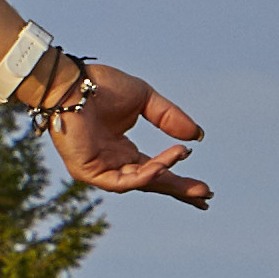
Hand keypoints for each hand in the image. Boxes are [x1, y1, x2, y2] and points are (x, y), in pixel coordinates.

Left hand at [35, 58, 211, 207]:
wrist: (72, 83)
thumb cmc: (101, 87)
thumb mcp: (145, 100)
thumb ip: (170, 118)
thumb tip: (198, 137)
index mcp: (123, 151)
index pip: (157, 171)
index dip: (179, 178)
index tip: (204, 188)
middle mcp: (113, 163)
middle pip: (152, 183)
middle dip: (178, 189)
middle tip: (206, 194)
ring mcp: (100, 170)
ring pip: (139, 181)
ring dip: (165, 174)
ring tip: (183, 156)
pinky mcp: (88, 173)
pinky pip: (121, 181)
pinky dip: (143, 176)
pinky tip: (160, 166)